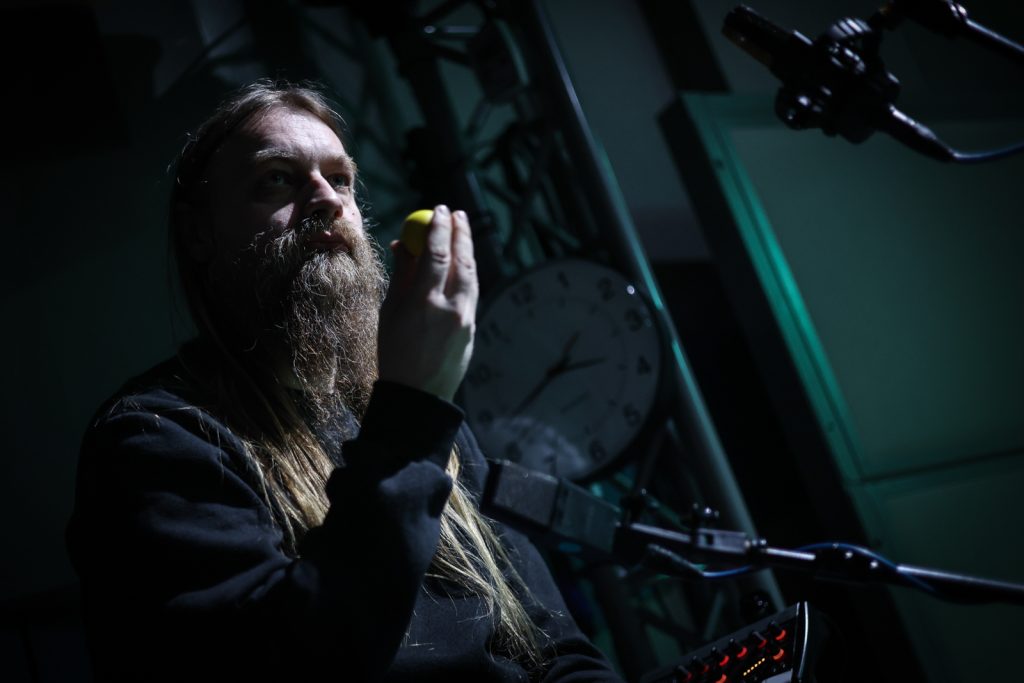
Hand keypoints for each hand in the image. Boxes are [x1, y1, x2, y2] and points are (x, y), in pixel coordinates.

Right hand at [377, 205, 477, 401]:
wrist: (417, 395)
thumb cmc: (394, 352)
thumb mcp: (390, 312)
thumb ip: (401, 275)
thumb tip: (403, 243)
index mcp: (424, 303)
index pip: (437, 255)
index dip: (438, 228)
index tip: (437, 210)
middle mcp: (451, 309)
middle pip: (462, 260)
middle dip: (460, 233)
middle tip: (455, 214)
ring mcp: (466, 320)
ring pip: (471, 275)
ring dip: (467, 249)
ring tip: (461, 230)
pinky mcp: (472, 329)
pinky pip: (471, 292)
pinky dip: (467, 272)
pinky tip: (461, 262)